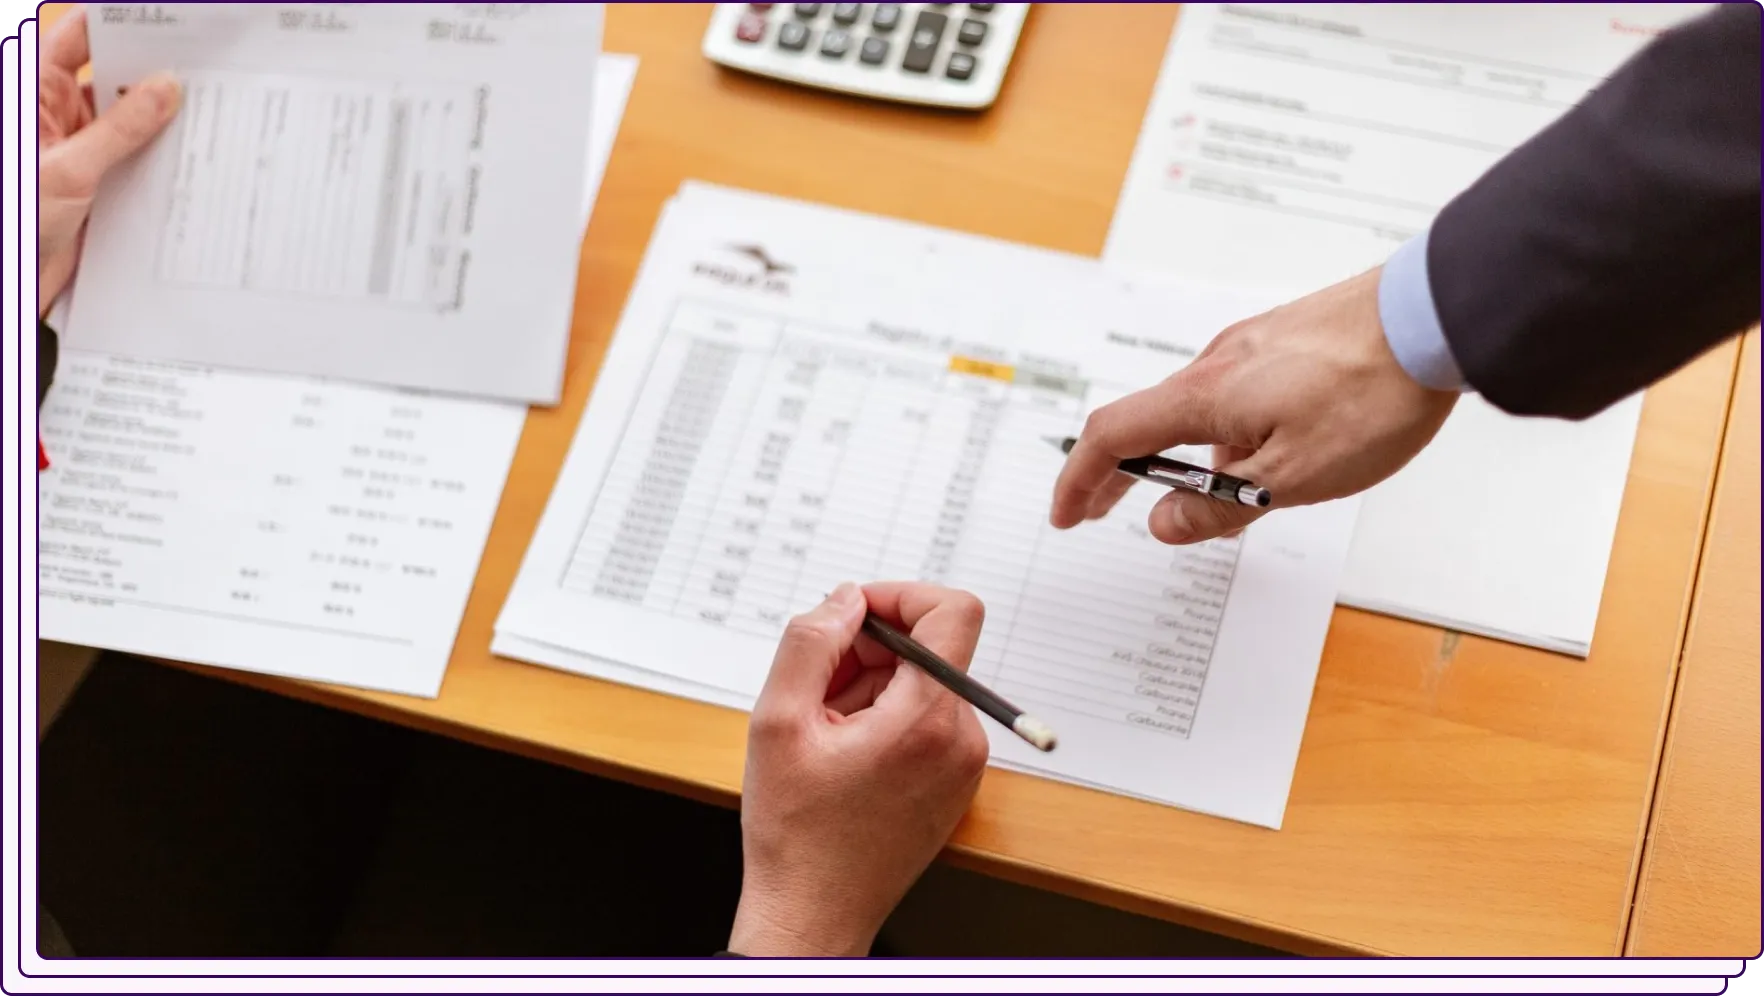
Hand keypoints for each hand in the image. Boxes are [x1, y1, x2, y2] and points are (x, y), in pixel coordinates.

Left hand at [39, 5, 180, 315]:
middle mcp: (60, 113)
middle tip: (203, 70)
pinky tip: (193, 158)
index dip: (124, 25)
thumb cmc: (17, 219)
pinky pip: (139, 159)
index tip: (171, 23)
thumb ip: (120, 129)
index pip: (82, 38)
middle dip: (156, 73)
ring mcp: (83, 147)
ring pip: (134, 120)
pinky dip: (164, 158)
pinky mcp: (102, 181)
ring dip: (165, 121)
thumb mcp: (69, 170)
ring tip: (208, 114)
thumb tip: (164, 89)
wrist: (14, 278)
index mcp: (36, 94)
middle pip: (115, 76)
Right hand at [729, 582, 989, 956]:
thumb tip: (845, 599)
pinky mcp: (955, 782)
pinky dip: (885, 718)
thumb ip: (809, 642)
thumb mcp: (778, 722)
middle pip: (928, 649)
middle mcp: (961, 739)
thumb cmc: (795, 832)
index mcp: (926, 720)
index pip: (954, 612)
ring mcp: (964, 764)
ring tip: (824, 732)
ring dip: (871, 687)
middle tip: (814, 688)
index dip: (901, 596)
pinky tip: (843, 752)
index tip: (855, 614)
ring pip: (923, 684)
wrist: (814, 913)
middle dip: (868, 650)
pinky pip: (926, 720)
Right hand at [1049, 267, 1457, 543]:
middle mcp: (1218, 363)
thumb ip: (1219, 506)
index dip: (1080, 481)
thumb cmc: (1372, 392)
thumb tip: (1163, 524)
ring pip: (1200, 410)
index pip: (1112, 438)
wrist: (1438, 316)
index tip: (1066, 515)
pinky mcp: (1288, 341)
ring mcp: (1254, 346)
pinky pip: (1237, 393)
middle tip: (1102, 509)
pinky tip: (1275, 454)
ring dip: (1190, 457)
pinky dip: (1228, 432)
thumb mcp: (1291, 478)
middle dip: (1119, 471)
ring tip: (1228, 502)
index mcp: (1204, 397)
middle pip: (1148, 421)